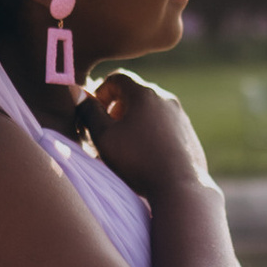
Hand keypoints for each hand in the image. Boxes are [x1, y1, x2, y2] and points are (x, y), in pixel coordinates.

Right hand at [80, 68, 211, 198]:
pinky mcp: (188, 134)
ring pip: (150, 111)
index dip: (101, 92)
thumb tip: (77, 92)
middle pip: (135, 94)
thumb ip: (89, 112)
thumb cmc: (137, 161)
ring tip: (125, 147)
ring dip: (133, 122)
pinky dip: (150, 133)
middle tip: (107, 132)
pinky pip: (164, 126)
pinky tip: (145, 156)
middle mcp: (166, 99)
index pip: (117, 78)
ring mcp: (180, 116)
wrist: (179, 187)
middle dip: (116, 109)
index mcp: (145, 94)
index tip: (95, 113)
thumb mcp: (104, 137)